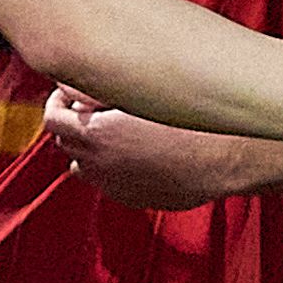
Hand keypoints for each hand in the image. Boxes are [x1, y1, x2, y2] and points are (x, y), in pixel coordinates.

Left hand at [46, 86, 240, 210]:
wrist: (230, 155)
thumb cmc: (194, 117)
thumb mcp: (140, 92)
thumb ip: (97, 88)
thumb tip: (72, 84)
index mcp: (95, 136)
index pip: (52, 120)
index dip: (58, 102)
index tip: (70, 95)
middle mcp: (99, 166)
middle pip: (66, 143)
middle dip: (75, 124)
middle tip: (95, 107)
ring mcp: (116, 186)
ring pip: (85, 167)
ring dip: (92, 148)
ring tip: (117, 130)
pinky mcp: (136, 199)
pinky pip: (112, 181)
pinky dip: (115, 166)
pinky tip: (140, 149)